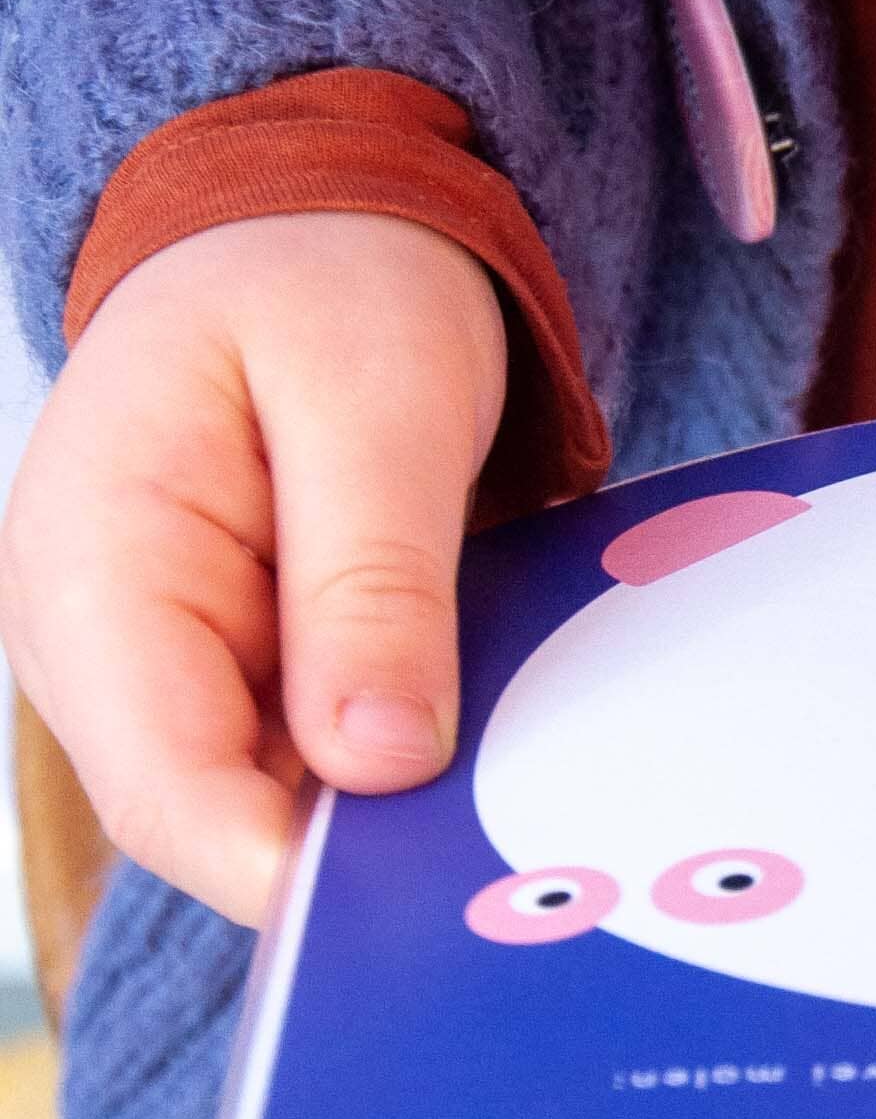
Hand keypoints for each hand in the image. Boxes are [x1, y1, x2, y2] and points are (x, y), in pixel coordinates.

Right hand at [0, 214, 505, 925]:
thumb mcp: (375, 403)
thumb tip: (378, 765)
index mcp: (93, 571)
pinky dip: (416, 760)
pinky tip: (518, 763)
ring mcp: (184, 662)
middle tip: (523, 878)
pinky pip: (330, 751)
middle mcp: (113, 645)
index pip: (163, 784)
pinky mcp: (260, 662)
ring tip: (539, 825)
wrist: (320, 221)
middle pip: (223, 815)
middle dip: (359, 858)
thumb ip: (372, 580)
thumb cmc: (332, 276)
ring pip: (284, 799)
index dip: (284, 866)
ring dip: (400, 816)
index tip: (423, 896)